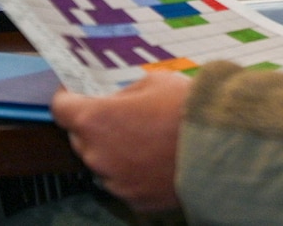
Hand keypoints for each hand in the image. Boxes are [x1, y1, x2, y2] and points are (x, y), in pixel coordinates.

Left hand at [52, 73, 189, 212]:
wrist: (222, 147)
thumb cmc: (185, 107)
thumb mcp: (151, 81)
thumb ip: (123, 94)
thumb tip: (115, 102)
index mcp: (95, 120)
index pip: (60, 109)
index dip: (67, 99)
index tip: (75, 93)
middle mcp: (97, 155)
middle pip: (80, 138)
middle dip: (93, 126)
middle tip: (118, 114)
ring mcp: (115, 182)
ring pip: (102, 163)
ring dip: (113, 151)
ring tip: (144, 138)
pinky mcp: (135, 201)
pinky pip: (124, 183)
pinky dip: (133, 172)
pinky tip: (156, 160)